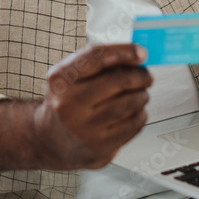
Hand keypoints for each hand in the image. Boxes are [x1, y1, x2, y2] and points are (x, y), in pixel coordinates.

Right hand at [33, 43, 153, 169]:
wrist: (52, 141)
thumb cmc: (67, 102)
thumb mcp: (69, 77)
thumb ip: (96, 62)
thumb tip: (135, 55)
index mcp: (60, 80)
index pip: (96, 57)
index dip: (123, 51)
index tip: (141, 52)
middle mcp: (69, 104)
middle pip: (117, 81)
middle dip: (139, 75)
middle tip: (146, 76)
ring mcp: (84, 128)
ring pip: (129, 104)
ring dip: (142, 95)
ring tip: (140, 94)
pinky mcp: (99, 147)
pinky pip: (133, 125)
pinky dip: (141, 114)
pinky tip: (135, 111)